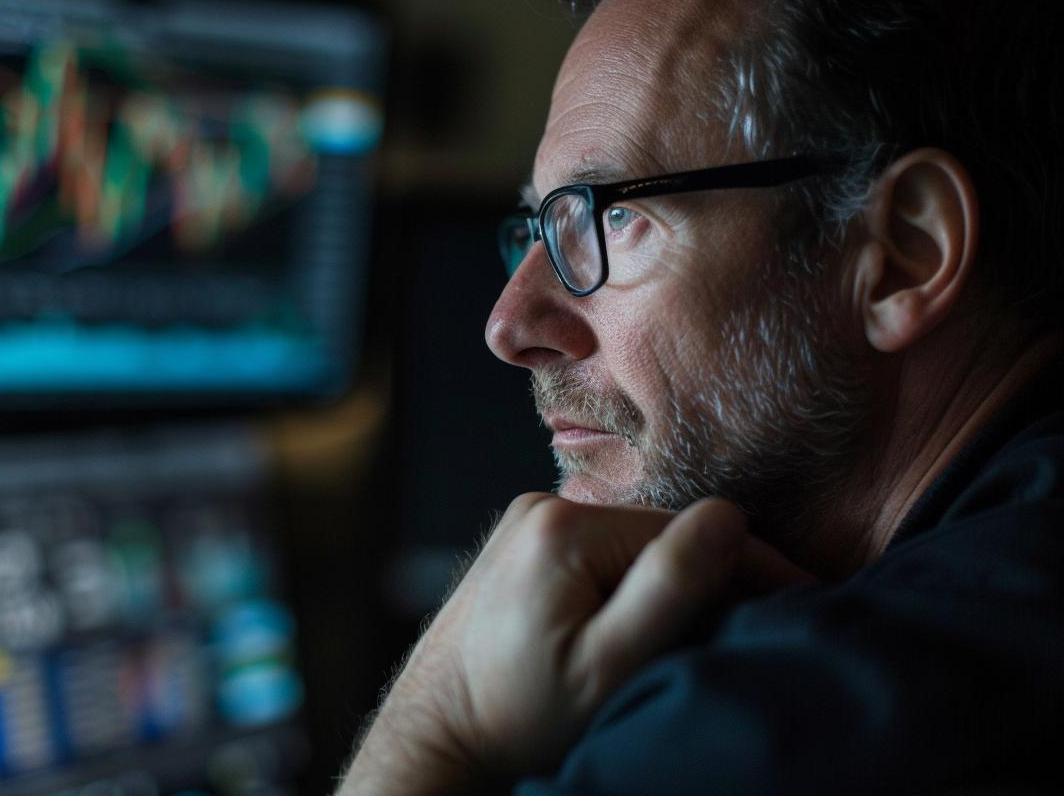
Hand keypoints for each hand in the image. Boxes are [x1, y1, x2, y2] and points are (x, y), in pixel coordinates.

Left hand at [338, 494, 810, 794]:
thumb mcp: (608, 664)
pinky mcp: (520, 545)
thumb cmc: (520, 714)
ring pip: (634, 545)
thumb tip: (729, 519)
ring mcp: (526, 524)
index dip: (751, 569)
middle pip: (661, 534)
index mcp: (562, 526)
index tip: (800, 603)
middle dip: (708, 579)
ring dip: (669, 585)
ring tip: (699, 637)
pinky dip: (629, 586)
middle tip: (747, 634)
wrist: (440, 733)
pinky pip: (601, 554)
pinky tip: (641, 630)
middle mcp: (540, 507)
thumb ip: (669, 588)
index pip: (690, 529)